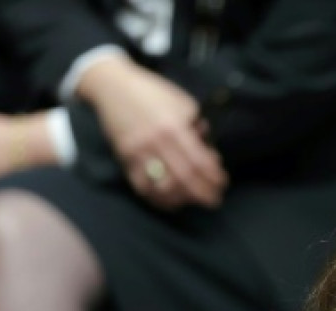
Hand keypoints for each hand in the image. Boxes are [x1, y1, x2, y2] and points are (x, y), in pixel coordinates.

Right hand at [77, 55, 226, 209]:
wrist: (113, 86)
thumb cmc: (152, 93)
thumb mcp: (182, 103)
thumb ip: (198, 128)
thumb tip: (210, 153)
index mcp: (174, 126)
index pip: (199, 161)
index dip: (213, 176)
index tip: (222, 182)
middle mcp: (156, 142)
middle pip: (184, 177)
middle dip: (203, 193)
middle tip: (214, 200)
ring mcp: (138, 152)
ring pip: (162, 187)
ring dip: (182, 198)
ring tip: (193, 199)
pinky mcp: (125, 158)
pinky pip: (142, 186)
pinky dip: (158, 198)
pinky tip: (170, 200)